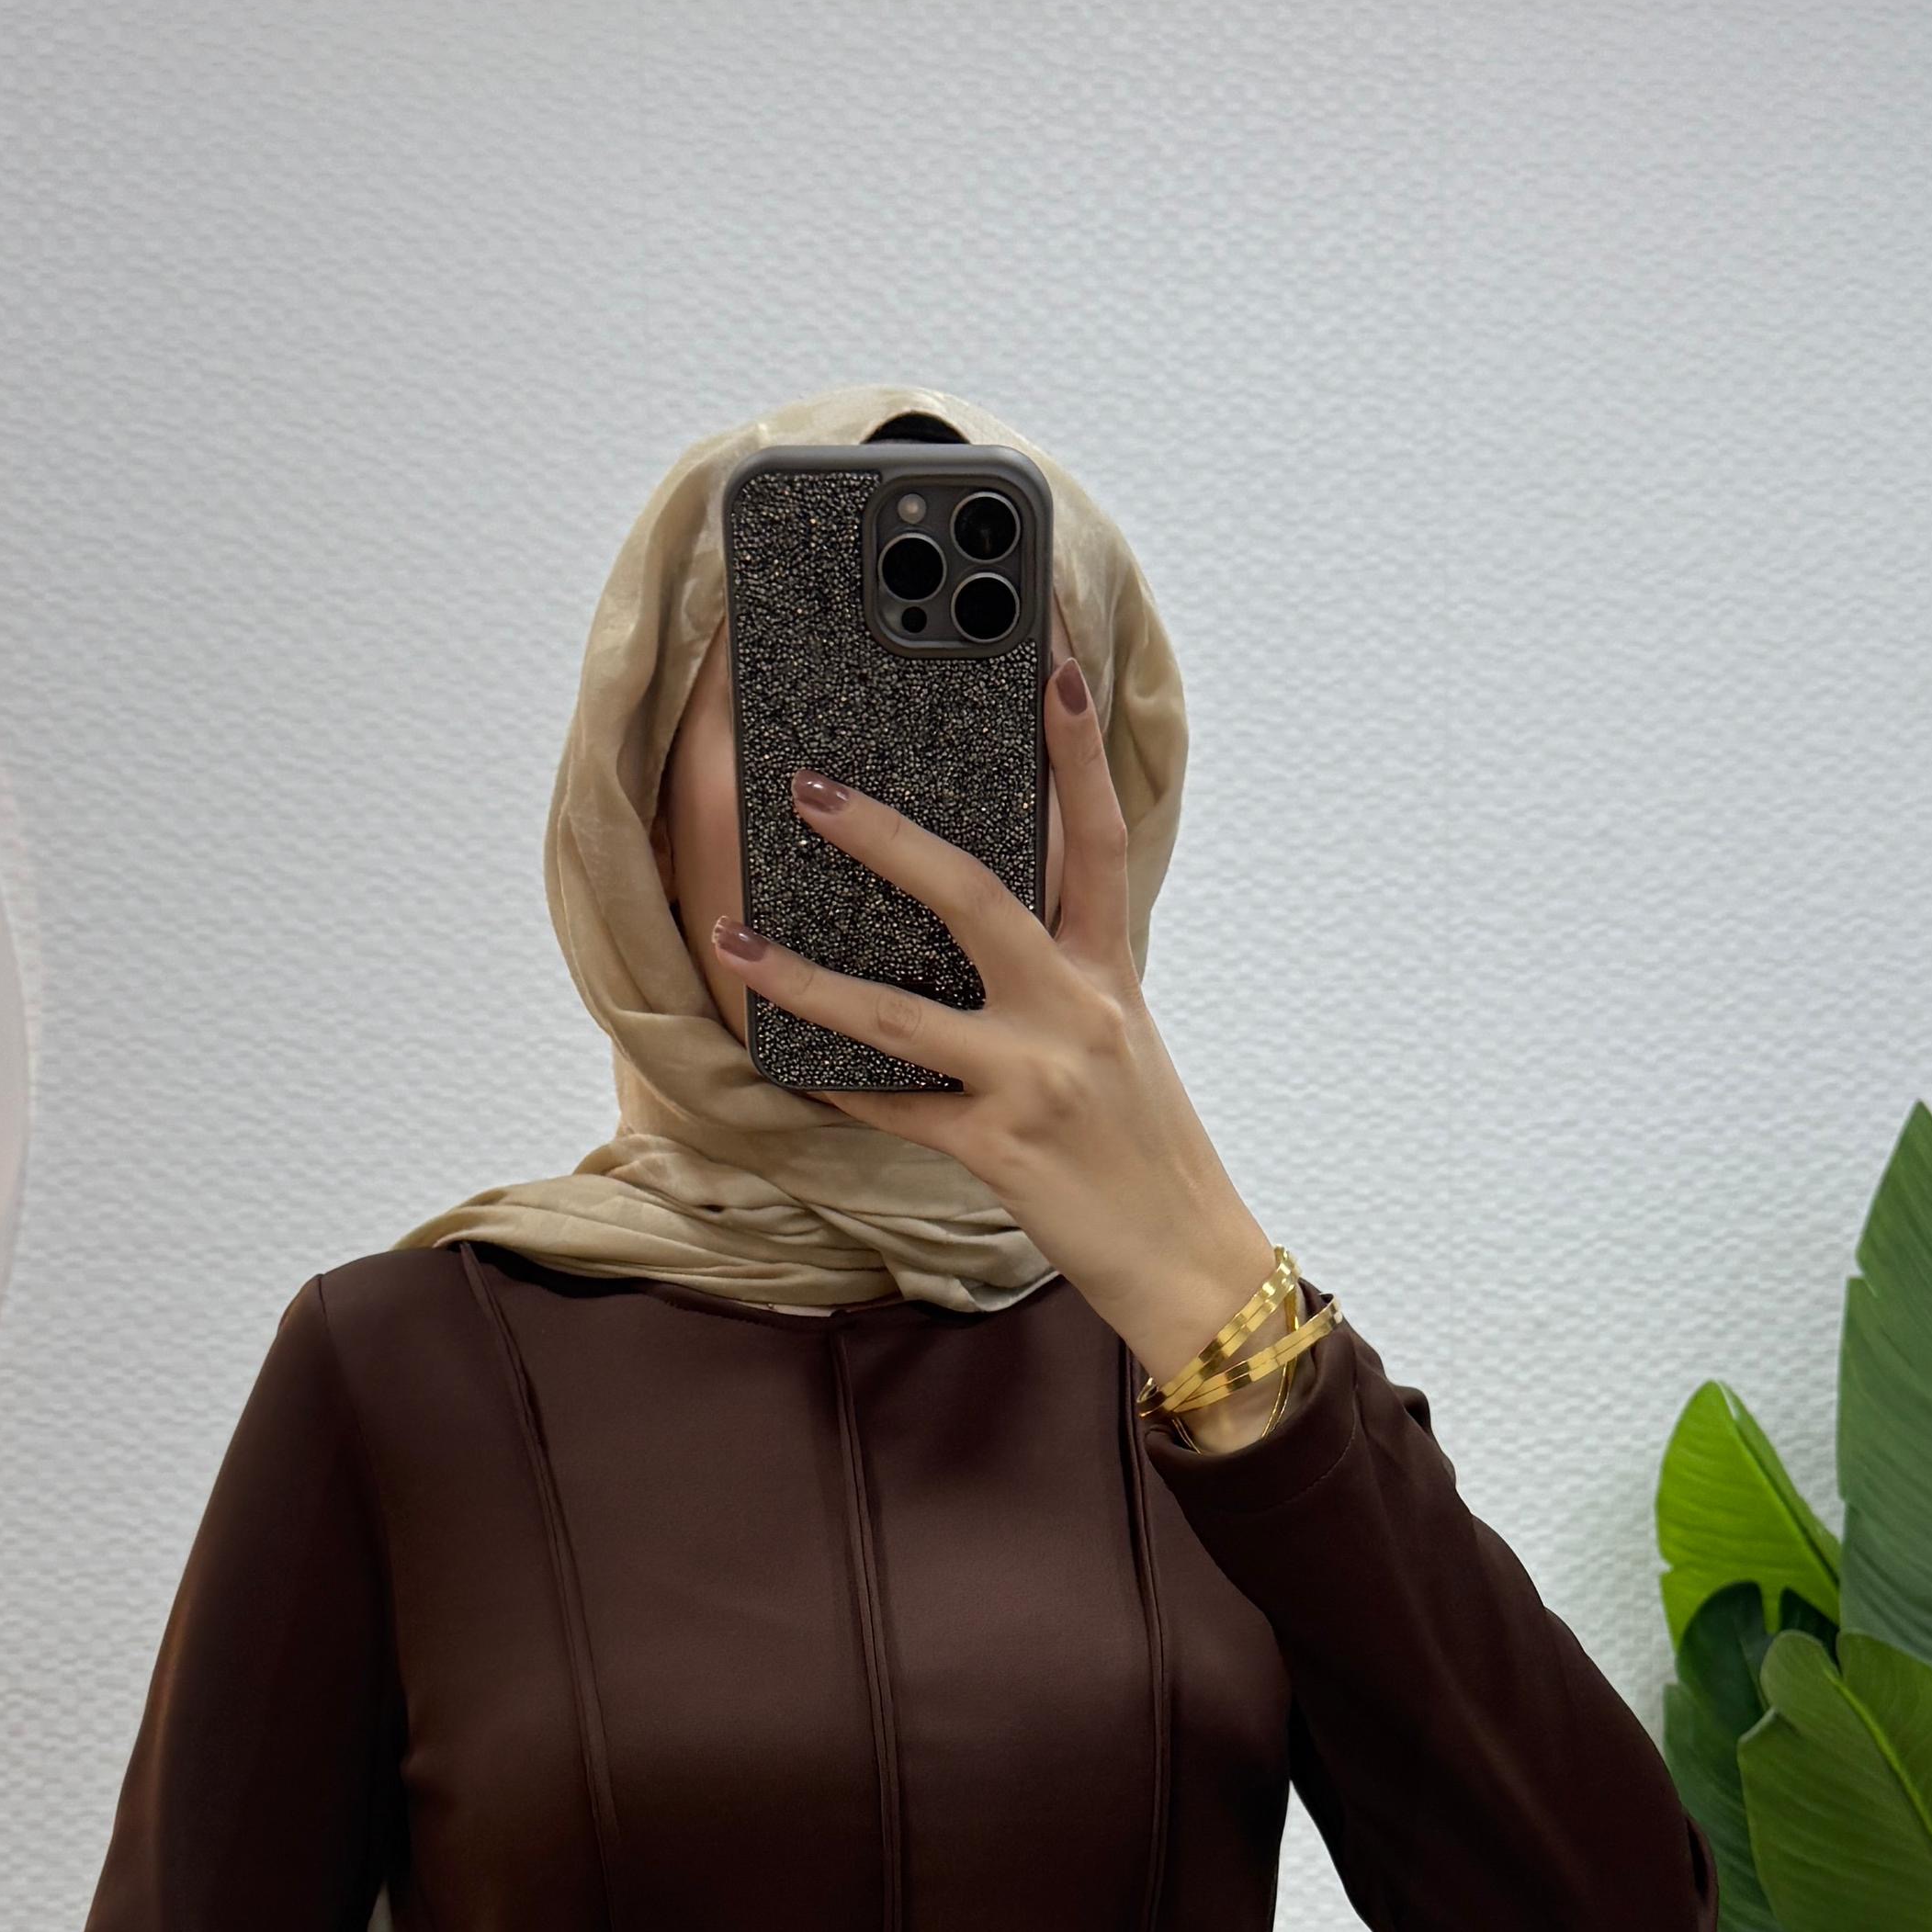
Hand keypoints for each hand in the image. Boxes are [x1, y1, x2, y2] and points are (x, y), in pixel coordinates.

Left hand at [710, 661, 1286, 1450]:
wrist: (1194, 1263)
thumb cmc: (1152, 1152)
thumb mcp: (1125, 1045)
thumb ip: (1067, 982)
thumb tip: (995, 931)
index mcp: (1110, 975)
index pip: (1096, 838)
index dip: (1075, 750)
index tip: (1048, 668)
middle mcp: (1074, 1012)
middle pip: (974, 896)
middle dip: (887, 838)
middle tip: (813, 789)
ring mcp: (1034, 1080)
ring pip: (900, 1014)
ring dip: (807, 978)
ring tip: (737, 940)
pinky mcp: (999, 1150)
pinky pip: (896, 1111)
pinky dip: (838, 1090)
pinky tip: (784, 1069)